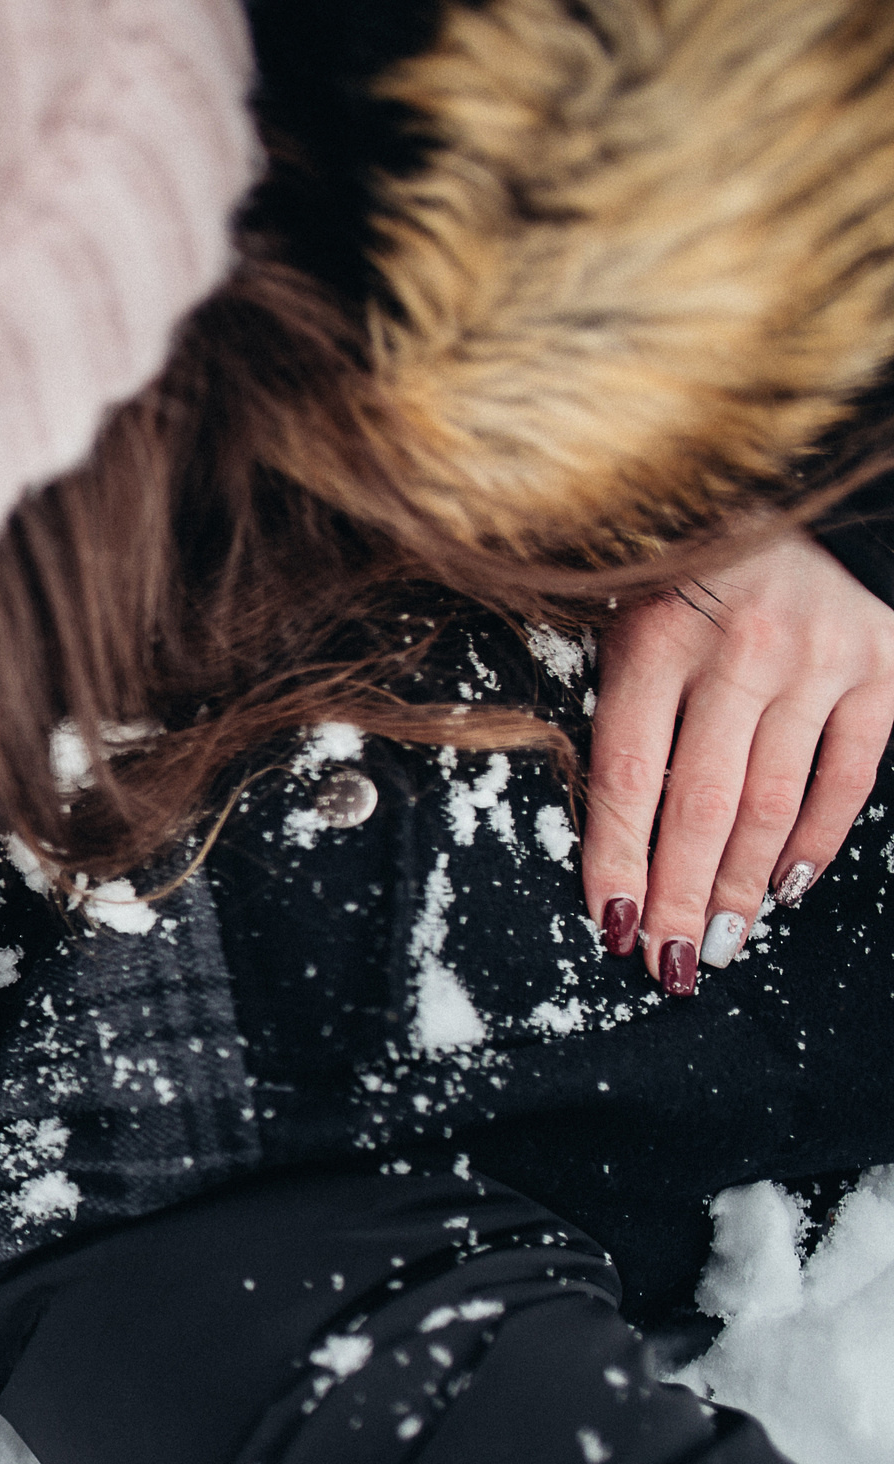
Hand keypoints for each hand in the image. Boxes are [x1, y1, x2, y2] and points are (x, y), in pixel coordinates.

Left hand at [583, 521, 893, 993]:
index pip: (630, 776)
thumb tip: (612, 832)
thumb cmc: (677, 562)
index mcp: (657, 637)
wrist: (782, 485)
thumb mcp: (621, 614)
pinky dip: (819, 838)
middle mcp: (741, 649)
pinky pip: (850, 773)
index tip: (611, 923)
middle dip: (682, 897)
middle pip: (704, 805)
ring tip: (720, 943)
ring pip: (775, 801)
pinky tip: (789, 886)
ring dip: (745, 885)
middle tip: (668, 962)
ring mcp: (818, 658)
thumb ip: (619, 709)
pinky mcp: (880, 663)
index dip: (618, 859)